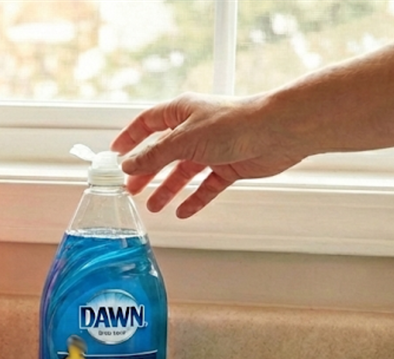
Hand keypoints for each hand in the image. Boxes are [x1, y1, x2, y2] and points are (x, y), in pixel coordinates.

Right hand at [111, 93, 307, 217]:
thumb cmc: (234, 124)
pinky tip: (183, 210)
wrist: (278, 131)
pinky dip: (194, 199)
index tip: (115, 154)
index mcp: (181, 112)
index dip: (130, 138)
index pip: (147, 123)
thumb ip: (153, 155)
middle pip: (162, 152)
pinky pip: (206, 186)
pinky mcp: (229, 166)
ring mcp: (212, 149)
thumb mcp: (183, 140)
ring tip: (154, 206)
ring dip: (167, 189)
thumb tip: (129, 164)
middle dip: (146, 171)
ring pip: (183, 172)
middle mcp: (195, 129)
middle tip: (131, 189)